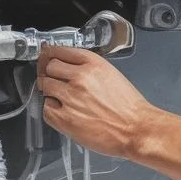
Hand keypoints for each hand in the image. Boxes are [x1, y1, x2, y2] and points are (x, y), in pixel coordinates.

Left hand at [37, 46, 157, 158]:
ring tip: (62, 99)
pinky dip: (51, 110)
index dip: (49, 54)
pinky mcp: (65, 119)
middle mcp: (79, 77)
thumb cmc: (128, 105)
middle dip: (50, 73)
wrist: (135, 129)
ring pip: (45, 86)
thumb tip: (67, 66)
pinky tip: (63, 112)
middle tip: (54, 80)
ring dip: (50, 91)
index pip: (59, 50)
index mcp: (92, 63)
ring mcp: (70, 98)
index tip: (46, 56)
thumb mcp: (110, 73)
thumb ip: (88, 67)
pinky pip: (46, 109)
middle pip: (49, 67)